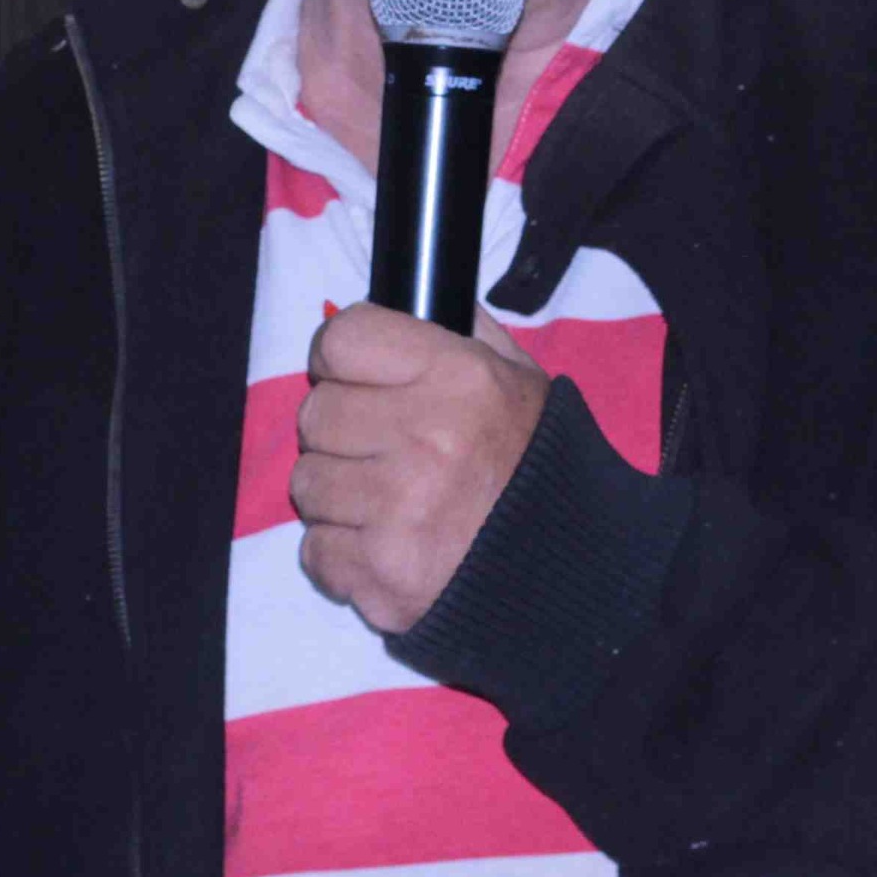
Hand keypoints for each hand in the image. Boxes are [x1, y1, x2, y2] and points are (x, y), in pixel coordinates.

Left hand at [291, 304, 549, 634]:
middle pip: (315, 413)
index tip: (356, 378)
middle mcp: (427, 439)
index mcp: (459, 378)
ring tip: (387, 502)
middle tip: (381, 449)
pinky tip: (386, 545)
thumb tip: (399, 301)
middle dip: (340, 431)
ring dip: (337, 494)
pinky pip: (315, 551)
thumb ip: (458, 333)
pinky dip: (341, 553)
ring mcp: (401, 511)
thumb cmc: (533, 466)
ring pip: (307, 483)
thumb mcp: (517, 378)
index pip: (341, 339)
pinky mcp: (382, 575)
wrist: (569, 568)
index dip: (340, 358)